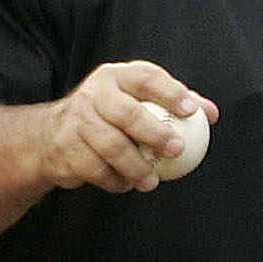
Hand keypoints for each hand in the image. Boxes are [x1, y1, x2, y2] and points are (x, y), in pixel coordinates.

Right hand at [34, 61, 215, 194]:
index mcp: (114, 77)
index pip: (146, 78)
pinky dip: (116, 181)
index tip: (192, 112)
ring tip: (152, 181)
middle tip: (177, 150)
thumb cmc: (109, 115)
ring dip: (137, 168)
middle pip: (126, 114)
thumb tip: (211, 113)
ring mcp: (75, 121)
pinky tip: (127, 184)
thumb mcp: (137, 99)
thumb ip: (173, 103)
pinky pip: (97, 170)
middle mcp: (92, 94)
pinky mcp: (65, 149)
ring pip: (111, 147)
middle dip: (155, 133)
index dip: (171, 93)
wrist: (52, 134)